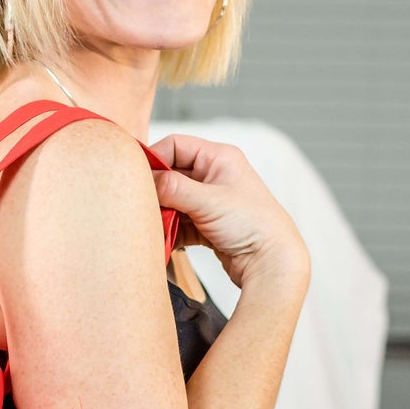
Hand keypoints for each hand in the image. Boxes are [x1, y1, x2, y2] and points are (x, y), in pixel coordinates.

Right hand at [148, 133, 307, 289]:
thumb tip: (142, 179)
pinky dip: (170, 229)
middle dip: (156, 191)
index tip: (136, 178)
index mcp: (219, 157)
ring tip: (154, 224)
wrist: (273, 262)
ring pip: (172, 200)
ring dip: (162, 212)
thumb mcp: (207, 201)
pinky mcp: (207, 223)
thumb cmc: (253, 225)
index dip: (154, 159)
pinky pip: (179, 220)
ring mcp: (211, 200)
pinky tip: (165, 239)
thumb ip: (171, 188)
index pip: (175, 145)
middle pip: (171, 173)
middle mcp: (215, 175)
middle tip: (142, 205)